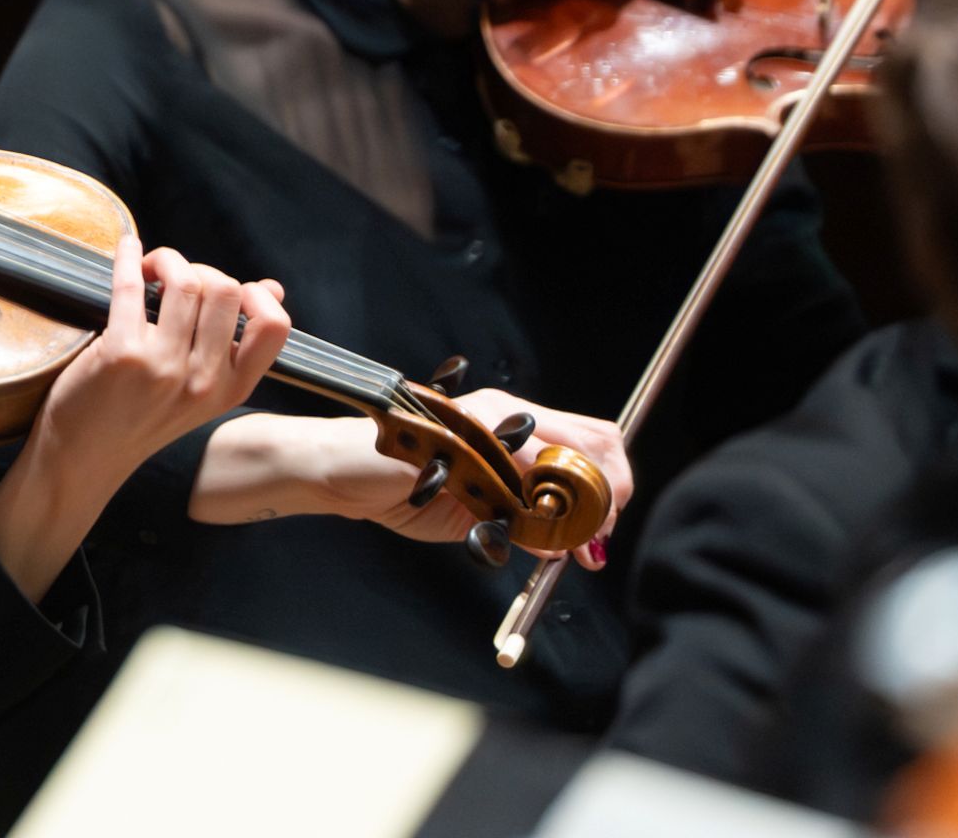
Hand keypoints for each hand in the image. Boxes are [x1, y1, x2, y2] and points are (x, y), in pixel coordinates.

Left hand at [33, 234, 294, 478]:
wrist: (83, 459)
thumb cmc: (140, 417)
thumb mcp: (201, 392)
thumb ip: (235, 346)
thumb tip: (272, 290)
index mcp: (230, 390)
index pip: (274, 328)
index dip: (256, 296)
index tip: (231, 289)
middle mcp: (202, 381)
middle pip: (225, 291)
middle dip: (200, 270)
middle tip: (174, 279)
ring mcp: (163, 367)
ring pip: (186, 282)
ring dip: (167, 260)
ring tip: (151, 269)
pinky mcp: (121, 354)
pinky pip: (132, 285)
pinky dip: (129, 257)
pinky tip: (127, 248)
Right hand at [190, 394, 632, 565]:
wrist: (342, 471)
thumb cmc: (408, 485)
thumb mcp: (482, 502)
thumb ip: (526, 514)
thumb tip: (578, 542)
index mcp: (515, 418)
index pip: (594, 437)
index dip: (615, 481)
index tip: (606, 524)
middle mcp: (507, 412)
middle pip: (596, 443)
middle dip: (609, 498)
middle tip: (595, 541)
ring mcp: (486, 424)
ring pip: (565, 464)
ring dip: (575, 514)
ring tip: (562, 545)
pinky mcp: (461, 444)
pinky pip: (517, 484)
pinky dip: (530, 519)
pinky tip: (514, 532)